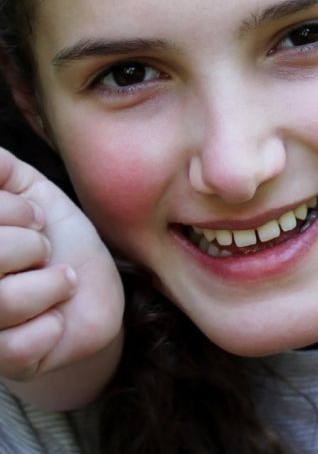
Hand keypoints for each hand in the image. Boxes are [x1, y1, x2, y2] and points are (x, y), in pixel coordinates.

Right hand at [0, 146, 122, 387]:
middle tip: (47, 252)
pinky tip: (55, 319)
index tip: (34, 220)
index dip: (14, 212)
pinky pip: (19, 345)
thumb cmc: (58, 239)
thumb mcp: (32, 193)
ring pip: (2, 301)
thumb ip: (3, 172)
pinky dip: (51, 325)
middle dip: (32, 246)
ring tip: (61, 282)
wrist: (91, 295)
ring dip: (50, 285)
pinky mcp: (1, 363)